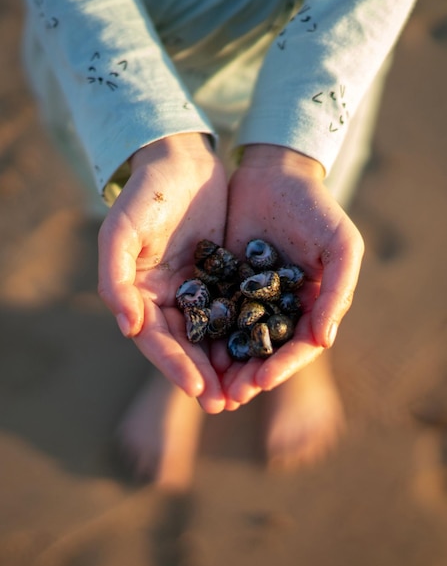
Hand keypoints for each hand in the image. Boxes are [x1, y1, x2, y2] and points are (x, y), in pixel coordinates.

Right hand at [97, 133, 227, 412]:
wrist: (182, 161)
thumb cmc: (147, 194)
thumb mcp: (122, 231)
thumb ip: (115, 278)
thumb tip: (127, 328)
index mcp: (141, 295)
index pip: (157, 340)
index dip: (174, 366)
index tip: (198, 389)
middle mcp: (169, 300)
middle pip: (186, 347)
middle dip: (205, 376)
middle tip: (226, 404)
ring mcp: (198, 291)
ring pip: (213, 336)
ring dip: (228, 365)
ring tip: (248, 390)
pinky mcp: (224, 278)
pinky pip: (237, 311)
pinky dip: (248, 332)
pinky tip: (265, 351)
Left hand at [218, 144, 363, 406]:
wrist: (275, 173)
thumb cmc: (316, 209)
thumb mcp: (340, 246)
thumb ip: (336, 293)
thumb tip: (323, 342)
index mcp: (309, 307)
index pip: (297, 346)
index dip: (281, 366)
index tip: (261, 382)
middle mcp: (277, 308)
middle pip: (262, 351)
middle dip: (246, 375)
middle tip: (227, 397)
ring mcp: (246, 297)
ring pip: (234, 339)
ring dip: (221, 364)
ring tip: (205, 385)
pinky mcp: (220, 282)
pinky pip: (210, 312)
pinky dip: (201, 331)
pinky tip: (187, 347)